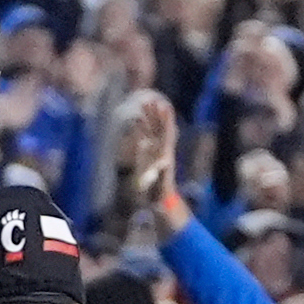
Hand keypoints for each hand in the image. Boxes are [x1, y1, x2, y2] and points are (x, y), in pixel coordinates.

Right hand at [119, 88, 179, 205]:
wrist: (160, 202)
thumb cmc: (159, 196)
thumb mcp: (161, 186)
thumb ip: (162, 176)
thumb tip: (163, 164)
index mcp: (166, 155)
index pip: (167, 134)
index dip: (165, 121)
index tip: (164, 107)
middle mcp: (162, 151)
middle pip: (160, 128)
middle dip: (156, 115)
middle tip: (150, 101)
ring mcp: (155, 152)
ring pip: (153, 131)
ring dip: (149, 118)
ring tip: (144, 105)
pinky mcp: (148, 156)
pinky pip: (145, 139)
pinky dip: (141, 129)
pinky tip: (136, 121)